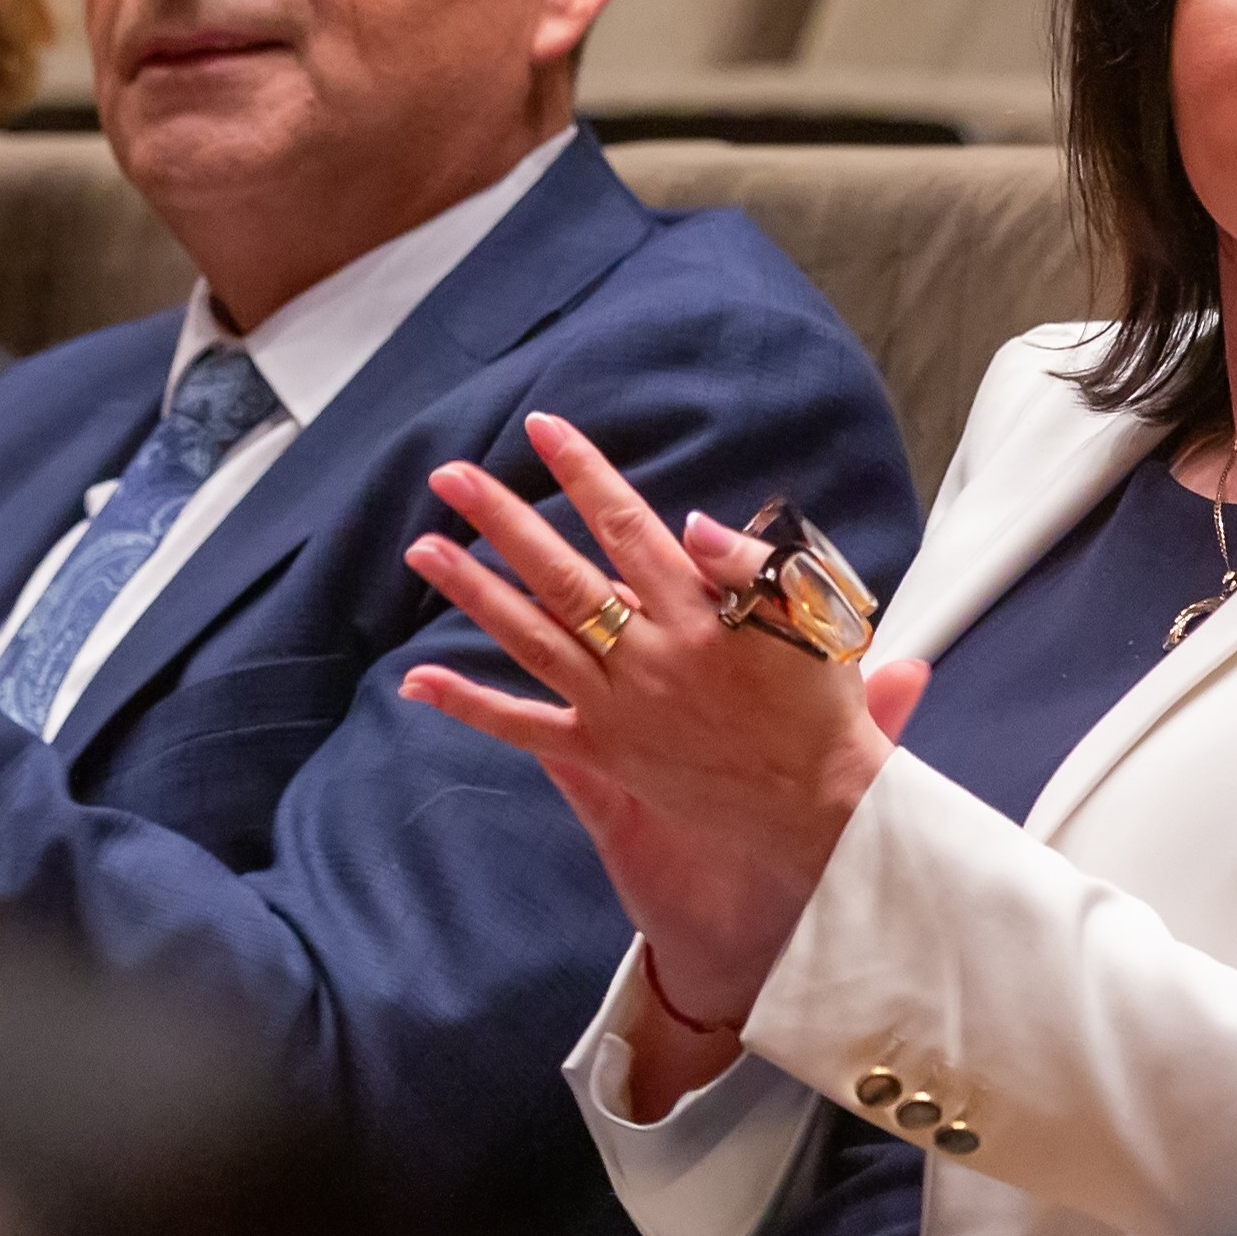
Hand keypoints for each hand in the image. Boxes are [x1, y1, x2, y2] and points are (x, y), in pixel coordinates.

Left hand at [397, 411, 926, 1033]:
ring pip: (532, 638)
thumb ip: (746, 565)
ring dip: (474, 592)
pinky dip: (470, 705)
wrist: (819, 806)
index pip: (627, 527)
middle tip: (450, 476)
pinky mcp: (605, 753)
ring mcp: (621, 708)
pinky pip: (526, 728)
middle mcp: (651, 656)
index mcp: (701, 614)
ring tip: (424, 548)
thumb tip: (686, 522)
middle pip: (562, 575)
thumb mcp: (808, 616)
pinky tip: (418, 680)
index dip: (583, 473)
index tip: (542, 429)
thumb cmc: (818, 705)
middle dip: (502, 520)